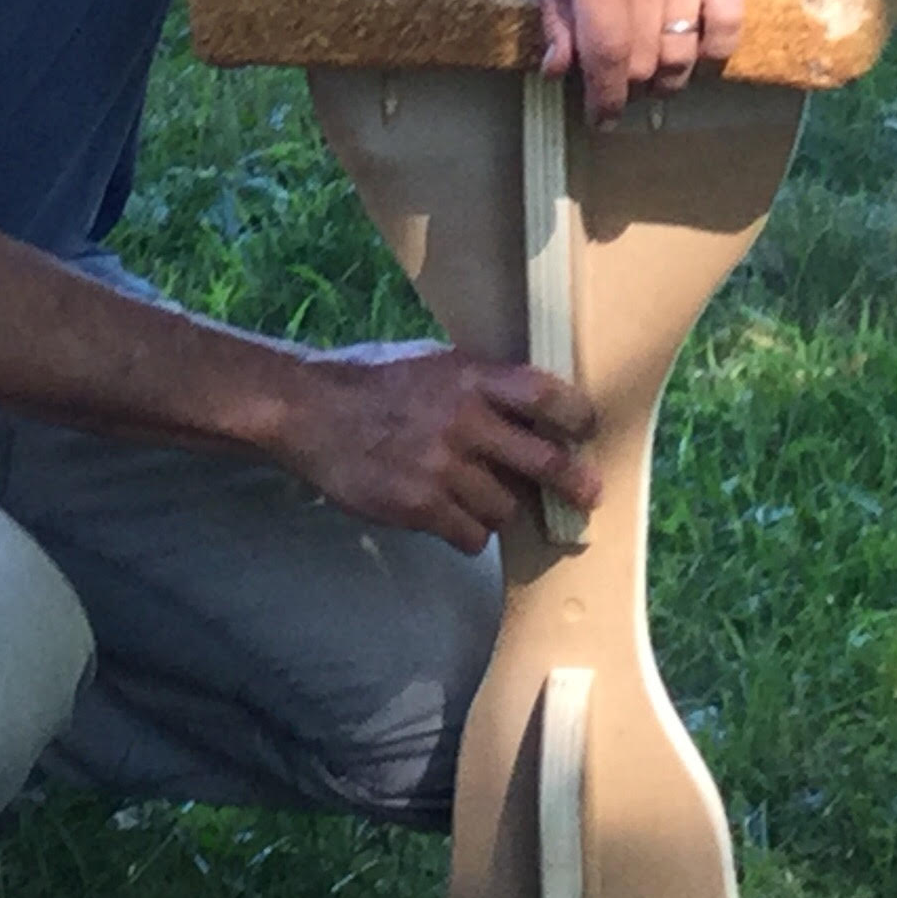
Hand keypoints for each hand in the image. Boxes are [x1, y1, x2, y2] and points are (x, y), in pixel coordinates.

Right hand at [276, 341, 600, 553]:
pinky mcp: (420, 506)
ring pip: (504, 507)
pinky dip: (468, 534)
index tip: (587, 428)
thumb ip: (471, 382)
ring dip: (500, 509)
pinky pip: (470, 536)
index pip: (542, 393)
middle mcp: (463, 420)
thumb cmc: (367, 380)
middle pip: (542, 459)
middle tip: (589, 494)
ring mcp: (442, 467)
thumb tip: (521, 404)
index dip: (574, 414)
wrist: (308, 412)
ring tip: (481, 501)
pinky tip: (453, 520)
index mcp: (467, 376)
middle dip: (573, 482)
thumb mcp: (426, 362)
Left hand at [530, 0, 743, 127]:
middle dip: (630, 86)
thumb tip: (558, 73)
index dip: (605, 96)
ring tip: (654, 76)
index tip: (601, 118)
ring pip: (683, 50)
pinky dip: (713, 51)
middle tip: (622, 88)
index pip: (606, 53)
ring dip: (668, 77)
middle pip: (644, 58)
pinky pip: (727, 23)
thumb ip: (553, 17)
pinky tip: (695, 55)